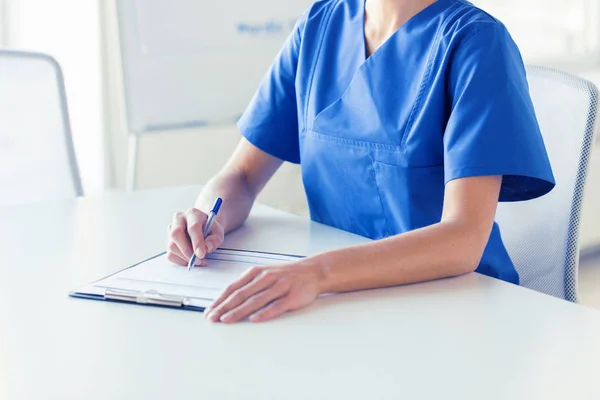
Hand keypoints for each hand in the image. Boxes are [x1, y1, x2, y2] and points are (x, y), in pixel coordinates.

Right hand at [166, 208, 224, 265]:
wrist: (203, 228)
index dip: (197, 242)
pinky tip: (190, 260)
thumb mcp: (218, 233)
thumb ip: (215, 239)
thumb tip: (207, 247)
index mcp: (193, 214)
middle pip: (176, 234)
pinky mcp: (168, 240)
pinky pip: (170, 254)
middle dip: (187, 251)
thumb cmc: (210, 229)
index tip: (201, 254)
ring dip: (184, 258)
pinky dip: (180, 261)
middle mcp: (179, 219)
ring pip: (172, 246)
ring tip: (198, 261)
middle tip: (197, 260)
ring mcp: (171, 229)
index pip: (193, 227)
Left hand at [204, 260, 323, 322]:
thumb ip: (248, 285)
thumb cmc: (285, 275)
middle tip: (212, 318)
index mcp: (256, 273)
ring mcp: (279, 287)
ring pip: (256, 300)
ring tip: (227, 320)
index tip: (209, 311)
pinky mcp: (292, 297)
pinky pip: (276, 306)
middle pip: (241, 294)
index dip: (220, 300)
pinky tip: (254, 319)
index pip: (233, 287)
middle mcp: (266, 278)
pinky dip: (264, 312)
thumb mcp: (264, 274)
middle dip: (224, 307)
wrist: (313, 271)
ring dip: (239, 311)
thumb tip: (227, 300)